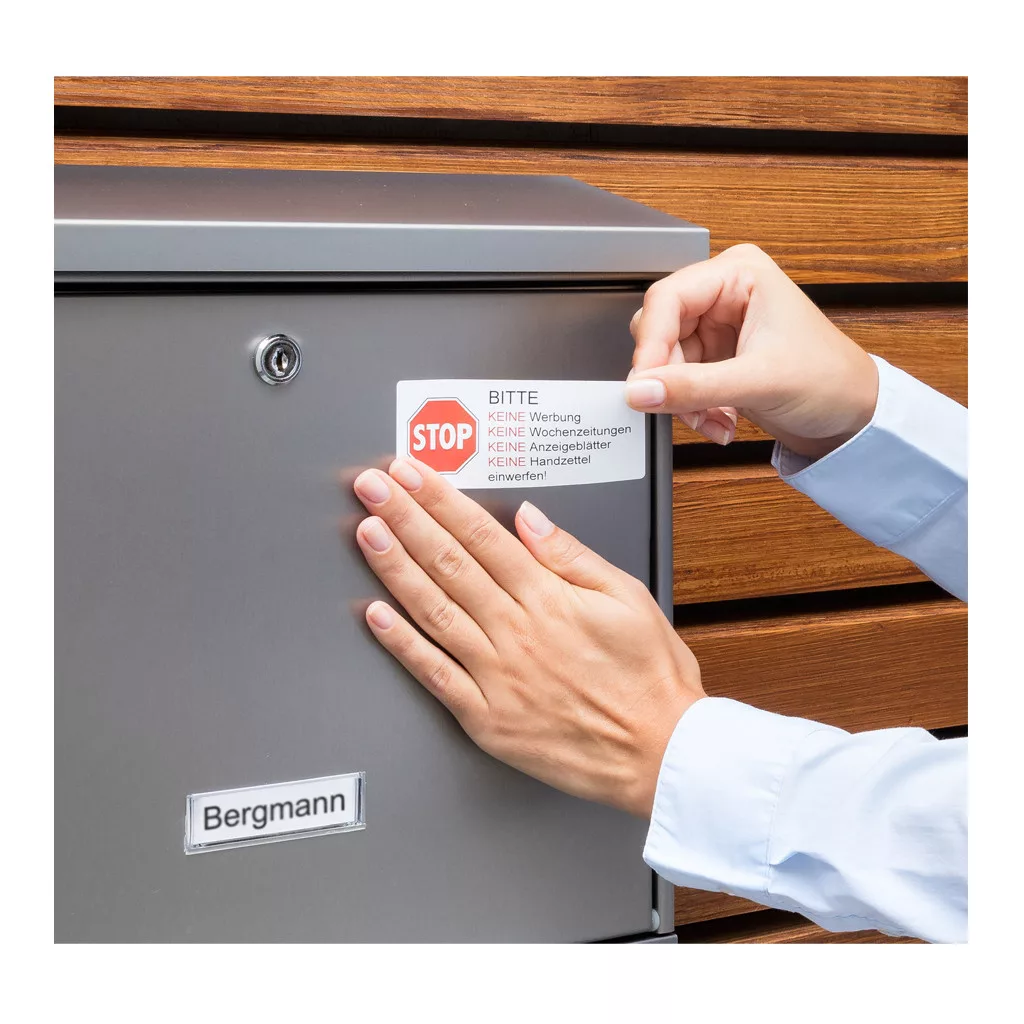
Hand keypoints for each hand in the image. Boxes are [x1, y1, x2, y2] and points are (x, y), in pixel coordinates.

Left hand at [350, 458, 704, 817]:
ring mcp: (496, 676)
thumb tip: (529, 519)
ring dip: (394, 568)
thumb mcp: (627, 597)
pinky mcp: (487, 719)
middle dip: (405, 518)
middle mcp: (516, 632)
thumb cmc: (649, 678)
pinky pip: (436, 676)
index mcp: (548, 599)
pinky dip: (403, 646)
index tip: (413, 475)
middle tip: (373, 487)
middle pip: (449, 563)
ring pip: (434, 611)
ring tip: (367, 533)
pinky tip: (376, 618)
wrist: (660, 753)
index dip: (440, 500)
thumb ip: (571, 555)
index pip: (481, 535)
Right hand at [624, 243, 878, 457]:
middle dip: (671, 377)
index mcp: (739, 274)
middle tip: (682, 405)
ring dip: (682, 399)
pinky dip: (691, 407)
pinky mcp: (714, 356)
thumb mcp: (757, 382)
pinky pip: (677, 381)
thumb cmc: (830, 380)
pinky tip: (719, 420)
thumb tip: (640, 390)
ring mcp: (717, 325)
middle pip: (660, 331)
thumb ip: (692, 387)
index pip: (667, 298)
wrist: (853, 415)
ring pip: (665, 361)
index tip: (644, 384)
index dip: (651, 344)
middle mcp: (724, 293)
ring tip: (713, 419)